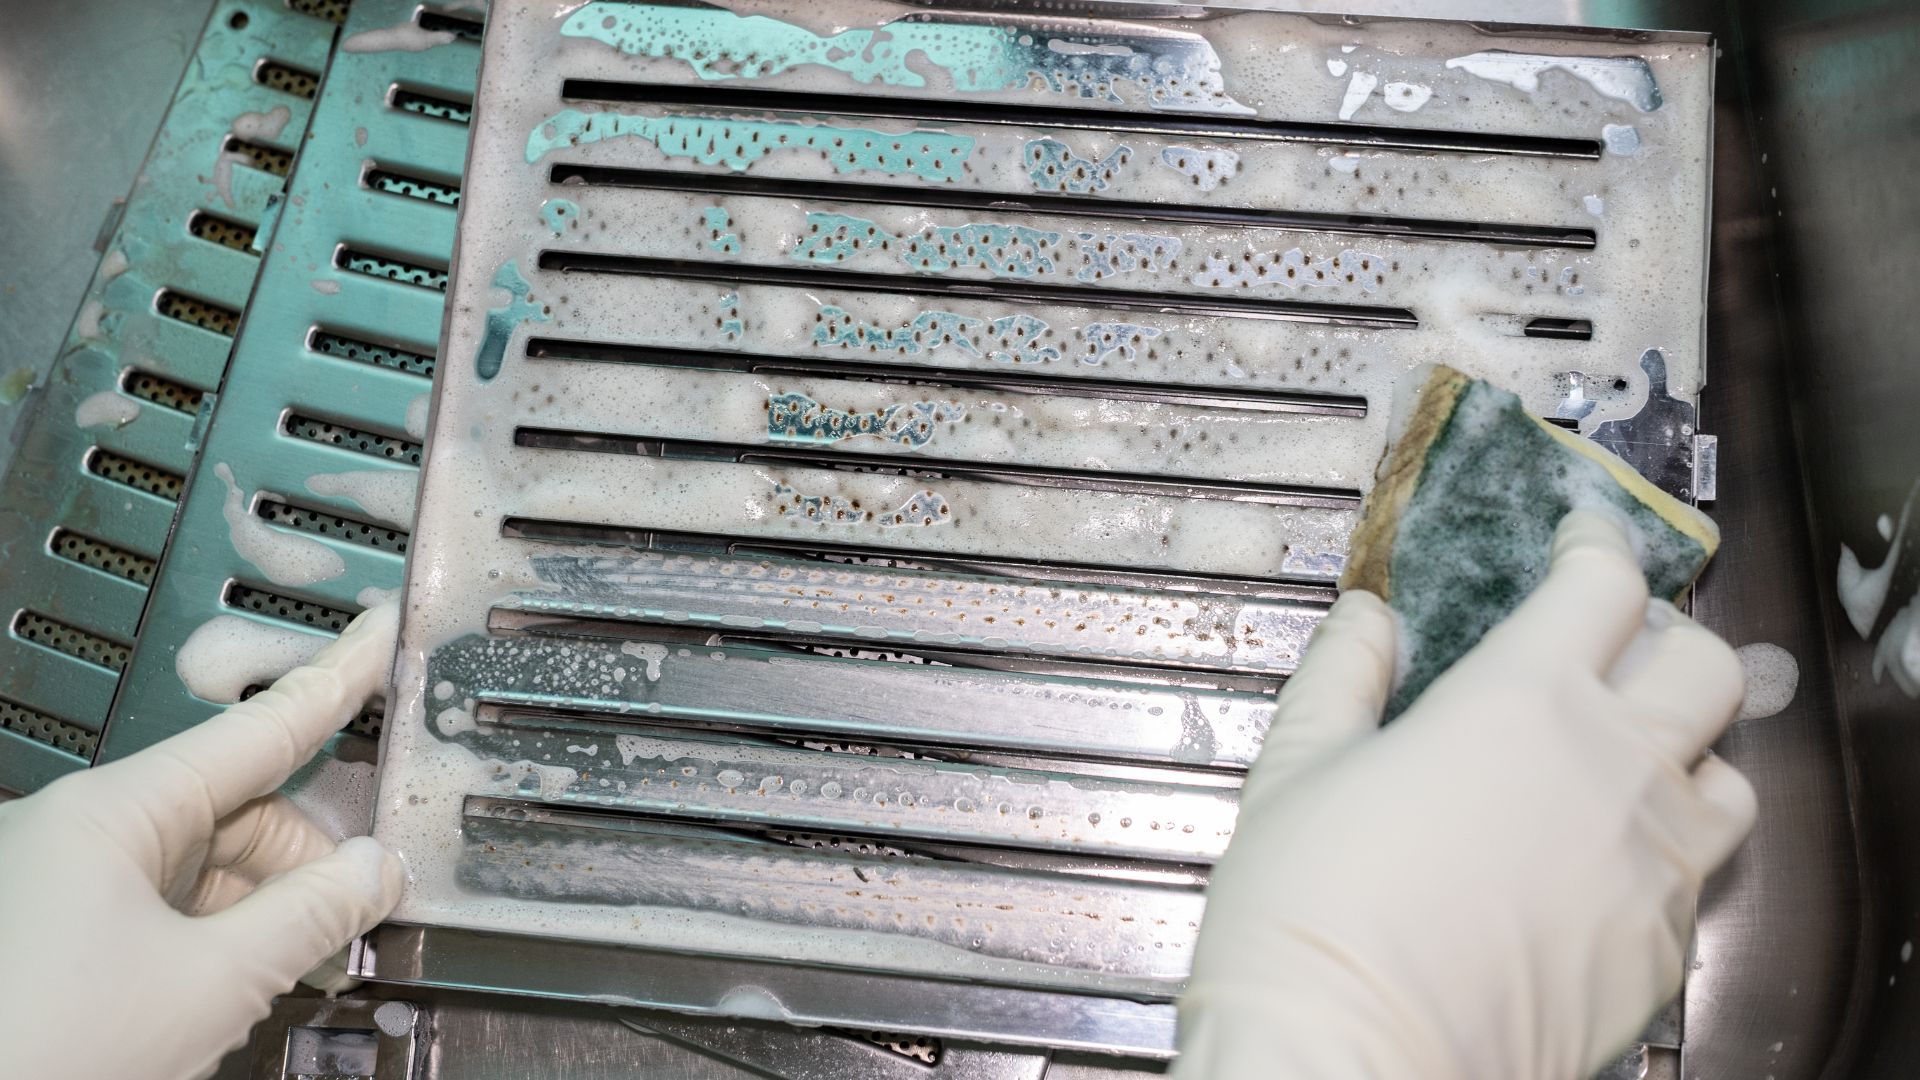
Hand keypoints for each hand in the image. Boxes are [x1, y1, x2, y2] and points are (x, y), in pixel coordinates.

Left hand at [0, 602, 405, 1079]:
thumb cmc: (40, 1054)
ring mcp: (64, 883)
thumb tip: (374, 871)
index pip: (259, 727)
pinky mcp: (56, 935)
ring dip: (263, 912)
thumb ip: (310, 915)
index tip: (379, 636)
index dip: (335, 681)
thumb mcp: (211, 984)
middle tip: (360, 914)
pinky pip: (164, 910)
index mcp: (113, 814)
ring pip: (204, 866)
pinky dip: (218, 941)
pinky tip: (243, 987)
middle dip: (306, 861)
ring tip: (299, 971)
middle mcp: (82, 833)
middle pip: (239, 810)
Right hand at [1175, 512, 1757, 1079]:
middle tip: (1608, 654)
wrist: (1348, 1063)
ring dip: (1685, 751)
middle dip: (1661, 641)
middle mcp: (1612, 767)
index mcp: (1520, 699)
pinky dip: (1665, 850)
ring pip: (1729, 771)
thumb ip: (1342, 675)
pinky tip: (1597, 864)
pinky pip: (1700, 875)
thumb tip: (1368, 618)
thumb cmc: (1308, 917)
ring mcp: (1653, 863)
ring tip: (1624, 764)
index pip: (1604, 584)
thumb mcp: (1296, 768)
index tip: (1579, 542)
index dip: (1595, 546)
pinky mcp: (1664, 947)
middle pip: (1703, 663)